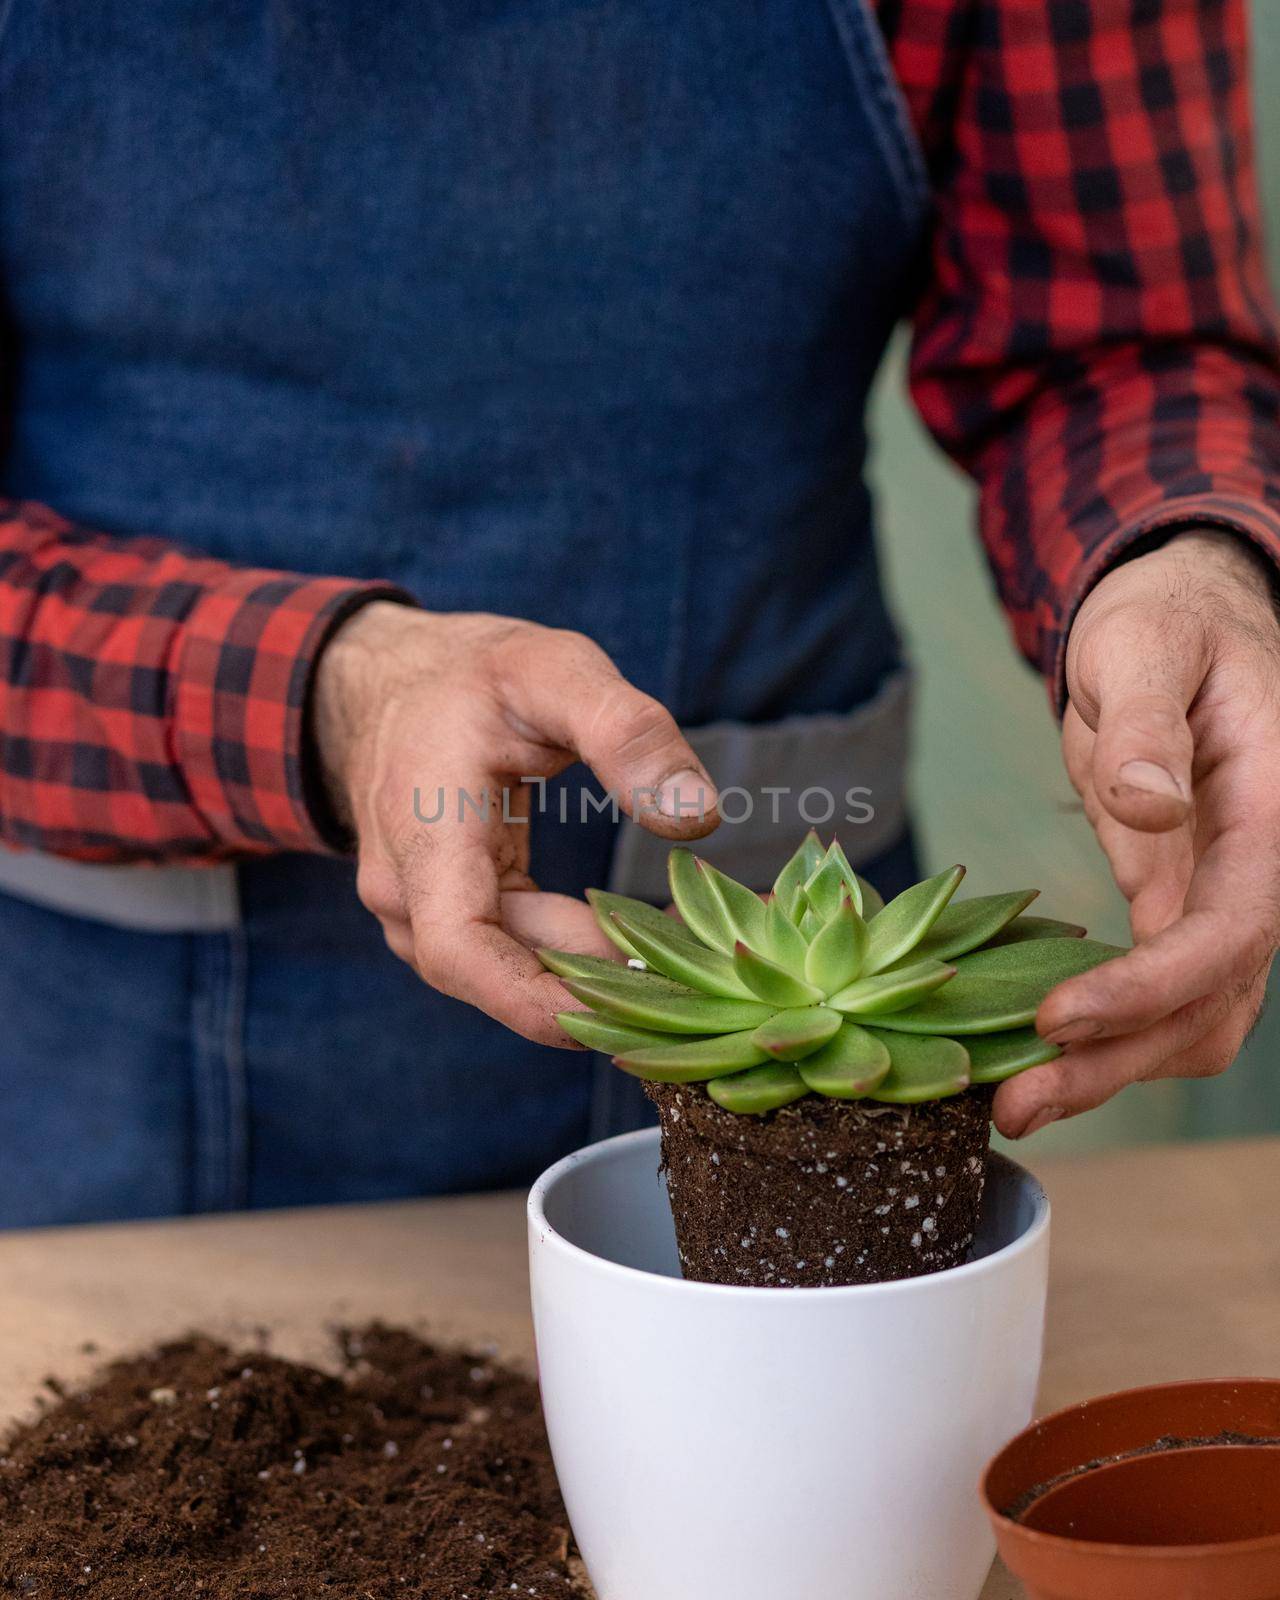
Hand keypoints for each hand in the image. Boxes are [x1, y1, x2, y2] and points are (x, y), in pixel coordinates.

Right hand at [313, 604, 717, 1043]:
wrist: (396, 679)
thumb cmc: (476, 671)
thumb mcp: (557, 670)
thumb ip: (627, 733)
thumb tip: (695, 817)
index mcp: (425, 831)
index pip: (458, 949)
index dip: (533, 1000)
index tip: (621, 1017)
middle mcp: (406, 888)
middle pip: (494, 974)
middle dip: (591, 989)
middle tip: (693, 981)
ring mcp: (419, 908)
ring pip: (503, 970)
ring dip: (584, 975)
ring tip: (678, 960)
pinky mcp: (447, 914)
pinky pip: (507, 954)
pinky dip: (570, 956)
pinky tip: (636, 945)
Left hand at [995, 529, 1279, 1137]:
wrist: (1173, 621)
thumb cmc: (1162, 622)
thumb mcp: (1142, 647)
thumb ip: (1146, 725)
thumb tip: (1150, 805)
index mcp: (1269, 814)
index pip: (1231, 931)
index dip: (1149, 987)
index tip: (1058, 1017)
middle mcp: (1256, 873)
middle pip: (1210, 1003)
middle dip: (1118, 1062)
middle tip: (1015, 1104)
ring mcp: (1218, 897)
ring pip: (1191, 1018)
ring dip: (1111, 1069)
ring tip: (1013, 1103)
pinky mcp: (1174, 905)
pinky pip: (1155, 992)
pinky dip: (1103, 1035)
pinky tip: (1032, 1056)